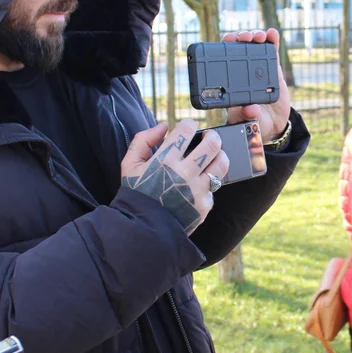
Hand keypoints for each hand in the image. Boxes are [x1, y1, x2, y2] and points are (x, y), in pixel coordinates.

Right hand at [120, 119, 227, 233]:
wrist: (143, 228)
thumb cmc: (136, 193)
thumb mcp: (129, 164)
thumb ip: (143, 140)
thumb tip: (163, 126)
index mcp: (165, 160)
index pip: (187, 130)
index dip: (190, 124)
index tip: (189, 127)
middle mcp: (184, 173)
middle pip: (212, 144)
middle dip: (213, 136)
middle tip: (209, 137)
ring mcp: (197, 190)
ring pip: (221, 164)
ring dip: (220, 155)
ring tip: (214, 155)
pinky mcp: (204, 205)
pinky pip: (215, 187)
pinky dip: (210, 182)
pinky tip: (202, 181)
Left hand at [221, 28, 291, 141]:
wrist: (273, 124)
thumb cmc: (255, 121)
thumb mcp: (248, 121)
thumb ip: (248, 115)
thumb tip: (250, 108)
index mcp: (231, 81)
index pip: (222, 60)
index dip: (223, 47)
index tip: (227, 41)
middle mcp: (242, 72)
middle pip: (237, 48)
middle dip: (239, 38)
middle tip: (244, 37)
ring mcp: (257, 68)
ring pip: (253, 47)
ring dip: (254, 37)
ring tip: (259, 36)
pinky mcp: (272, 69)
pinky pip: (271, 52)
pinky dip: (271, 41)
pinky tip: (272, 33)